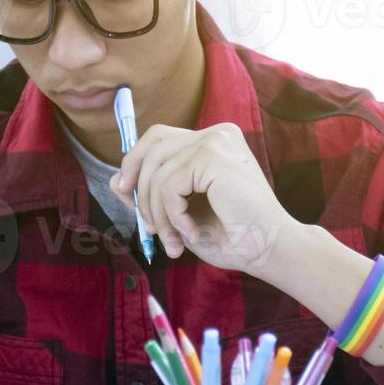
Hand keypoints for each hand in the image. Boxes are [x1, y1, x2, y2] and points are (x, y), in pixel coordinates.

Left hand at [111, 122, 299, 274]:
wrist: (268, 250)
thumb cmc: (232, 235)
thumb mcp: (180, 214)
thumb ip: (151, 193)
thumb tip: (115, 180)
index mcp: (213, 142)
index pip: (159, 138)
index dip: (136, 163)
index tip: (128, 195)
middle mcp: (216, 133)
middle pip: (153, 146)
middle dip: (139, 189)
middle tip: (149, 228)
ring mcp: (217, 141)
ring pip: (157, 171)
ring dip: (158, 213)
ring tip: (174, 241)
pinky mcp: (214, 156)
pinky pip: (169, 184)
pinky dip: (172, 215)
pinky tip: (192, 232)